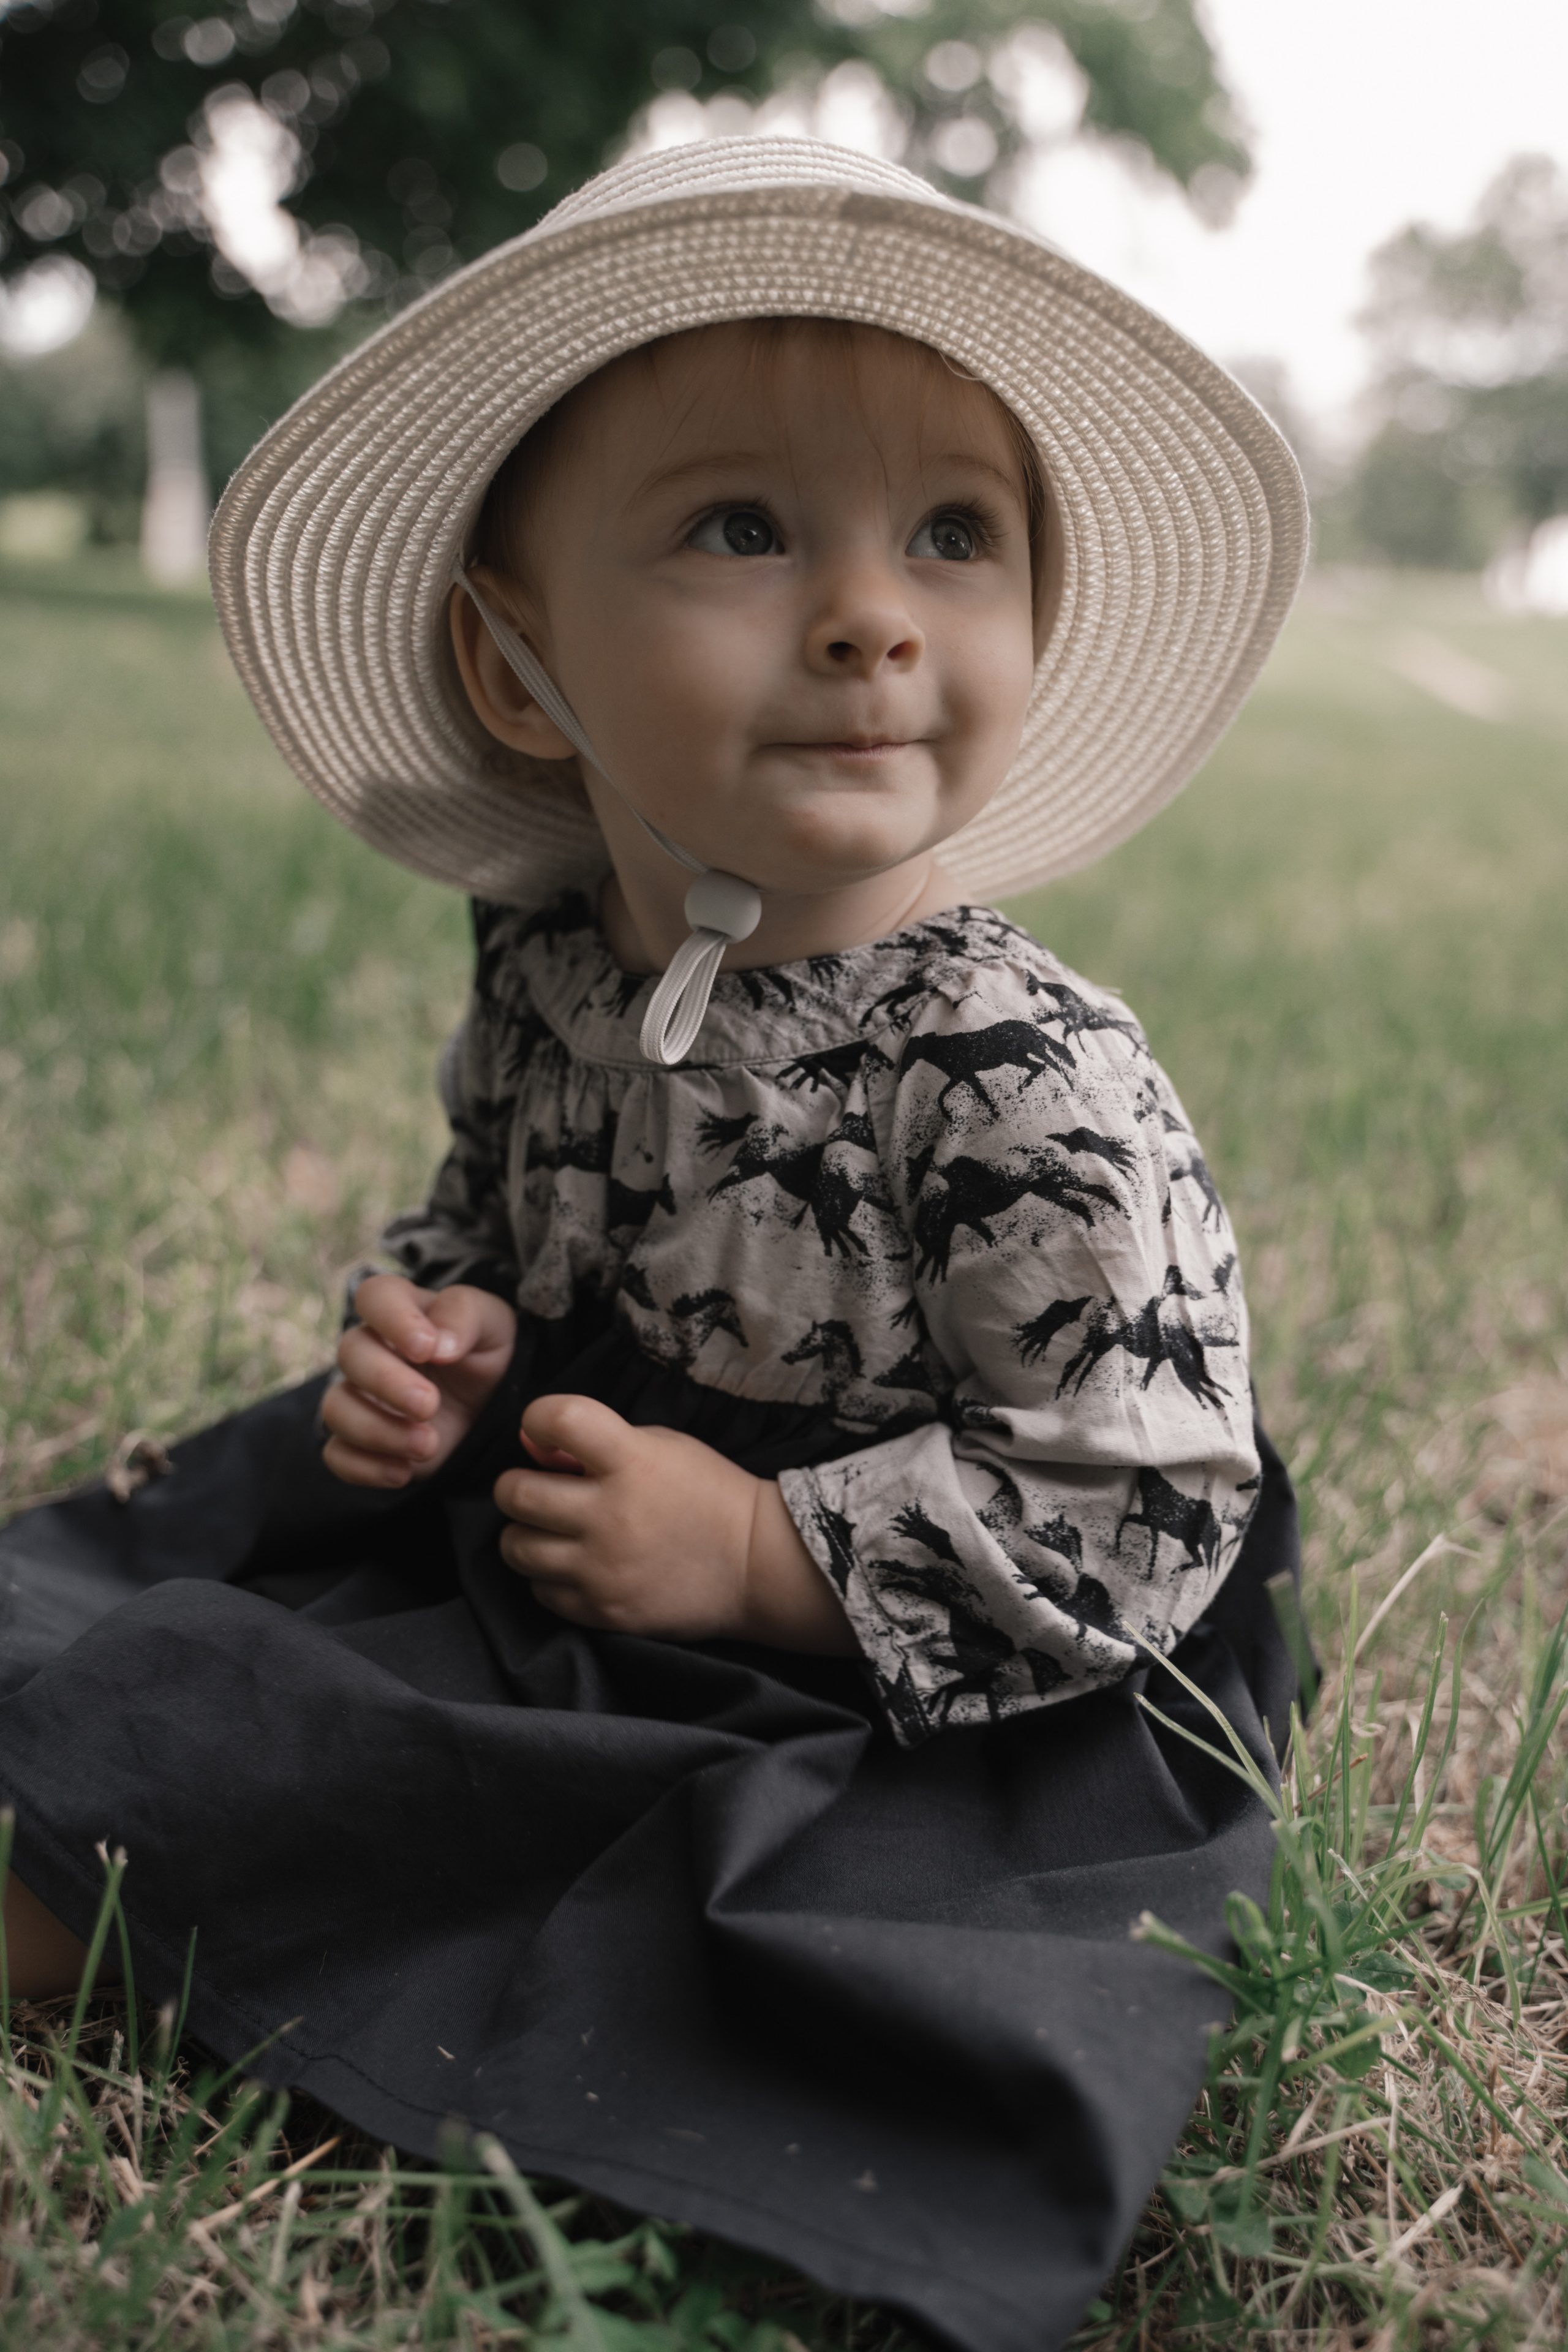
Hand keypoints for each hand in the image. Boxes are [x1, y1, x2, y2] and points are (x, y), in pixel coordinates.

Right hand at [322, 1274, 516, 1487]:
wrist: (491, 1410)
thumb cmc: (486, 1356)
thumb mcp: (494, 1325)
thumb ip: (465, 1317)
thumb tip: (437, 1344)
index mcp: (402, 1310)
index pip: (375, 1295)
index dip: (392, 1319)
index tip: (426, 1348)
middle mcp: (372, 1350)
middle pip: (350, 1353)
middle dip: (387, 1382)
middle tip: (430, 1404)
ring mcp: (360, 1397)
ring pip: (336, 1408)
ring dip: (378, 1431)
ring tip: (428, 1445)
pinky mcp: (360, 1443)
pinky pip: (337, 1455)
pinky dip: (366, 1468)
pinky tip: (403, 1472)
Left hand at [494, 1395, 857, 1652]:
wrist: (756, 1565)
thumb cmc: (707, 1493)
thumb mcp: (661, 1445)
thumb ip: (599, 1442)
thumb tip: (533, 1447)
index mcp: (630, 1460)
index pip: (558, 1420)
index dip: (538, 1419)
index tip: (544, 1431)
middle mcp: (610, 1514)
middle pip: (515, 1494)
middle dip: (518, 1486)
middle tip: (537, 1490)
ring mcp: (603, 1568)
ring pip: (516, 1548)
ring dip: (525, 1534)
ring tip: (551, 1531)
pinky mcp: (603, 1612)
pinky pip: (542, 1593)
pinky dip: (549, 1578)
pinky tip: (575, 1566)